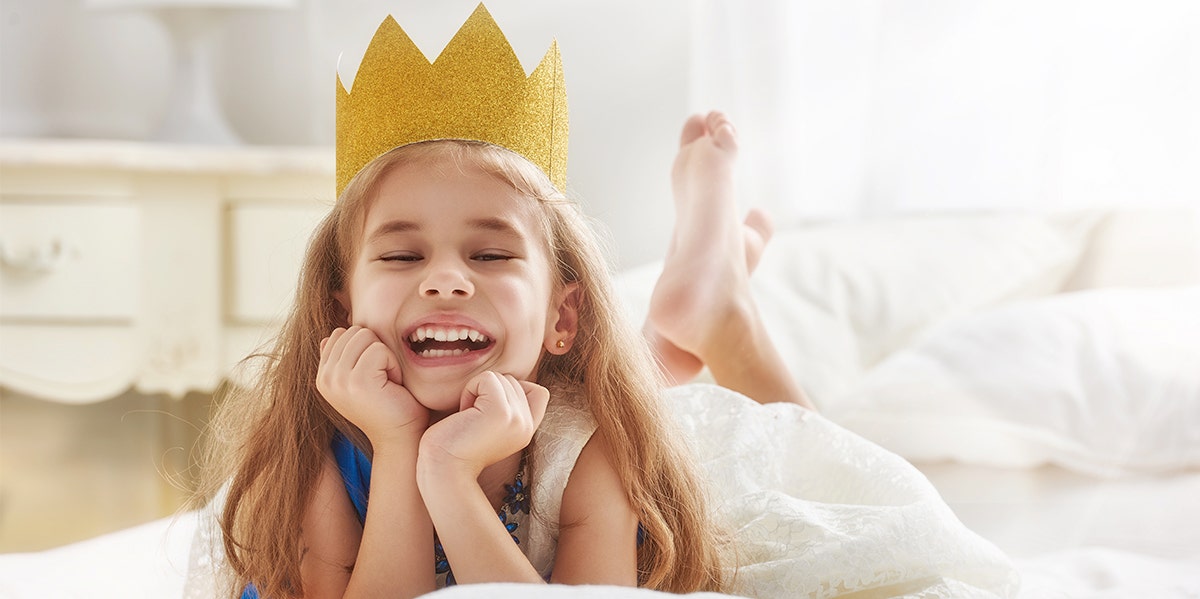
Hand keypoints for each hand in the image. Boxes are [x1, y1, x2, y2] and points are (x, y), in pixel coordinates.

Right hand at [317, 326, 428, 446]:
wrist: (399, 437)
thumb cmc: (387, 406)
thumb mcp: (360, 379)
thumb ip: (344, 358)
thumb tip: (328, 337)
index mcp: (323, 377)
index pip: (340, 334)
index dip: (365, 348)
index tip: (372, 374)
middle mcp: (326, 378)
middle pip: (354, 332)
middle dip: (376, 350)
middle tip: (382, 379)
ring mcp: (339, 380)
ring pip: (366, 336)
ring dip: (385, 356)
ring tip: (386, 382)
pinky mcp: (358, 382)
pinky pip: (379, 350)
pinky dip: (393, 365)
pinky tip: (392, 386)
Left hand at [418, 371, 549, 475]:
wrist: (443, 470)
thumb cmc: (456, 446)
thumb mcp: (490, 426)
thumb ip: (507, 407)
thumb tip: (505, 379)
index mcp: (527, 431)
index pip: (538, 392)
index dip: (510, 392)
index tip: (486, 414)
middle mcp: (526, 425)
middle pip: (514, 380)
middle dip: (487, 392)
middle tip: (472, 420)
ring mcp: (517, 418)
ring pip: (500, 378)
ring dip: (477, 391)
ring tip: (468, 418)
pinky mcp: (501, 412)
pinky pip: (487, 378)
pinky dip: (470, 389)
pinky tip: (463, 414)